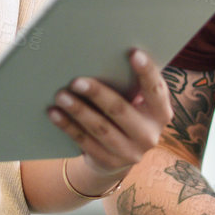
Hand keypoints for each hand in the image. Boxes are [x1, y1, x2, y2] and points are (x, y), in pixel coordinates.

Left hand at [47, 48, 173, 192]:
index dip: (147, 72)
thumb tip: (100, 55)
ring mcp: (130, 152)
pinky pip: (84, 141)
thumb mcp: (135, 102)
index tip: (134, 53)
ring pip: (100, 128)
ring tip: (61, 95)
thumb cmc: (126, 114)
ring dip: (78, 111)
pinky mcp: (109, 161)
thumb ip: (129, 85)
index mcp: (160, 113)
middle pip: (121, 110)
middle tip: (77, 81)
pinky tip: (54, 113)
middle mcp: (150, 134)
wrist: (119, 156)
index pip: (156, 90)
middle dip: (98, 94)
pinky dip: (68, 126)